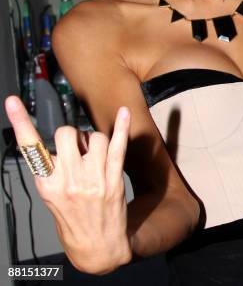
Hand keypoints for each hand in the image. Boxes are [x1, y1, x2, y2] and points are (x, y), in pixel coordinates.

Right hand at [4, 96, 131, 273]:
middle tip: (77, 150)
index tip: (13, 101)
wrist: (97, 246)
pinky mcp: (114, 179)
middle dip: (72, 135)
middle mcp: (68, 180)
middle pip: (67, 133)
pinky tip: (124, 113)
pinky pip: (119, 146)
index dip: (20, 122)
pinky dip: (122, 127)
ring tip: (95, 158)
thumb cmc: (73, 218)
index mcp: (47, 184)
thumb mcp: (51, 196)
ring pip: (95, 137)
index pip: (31, 149)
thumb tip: (65, 139)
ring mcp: (93, 179)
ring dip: (95, 141)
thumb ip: (53, 168)